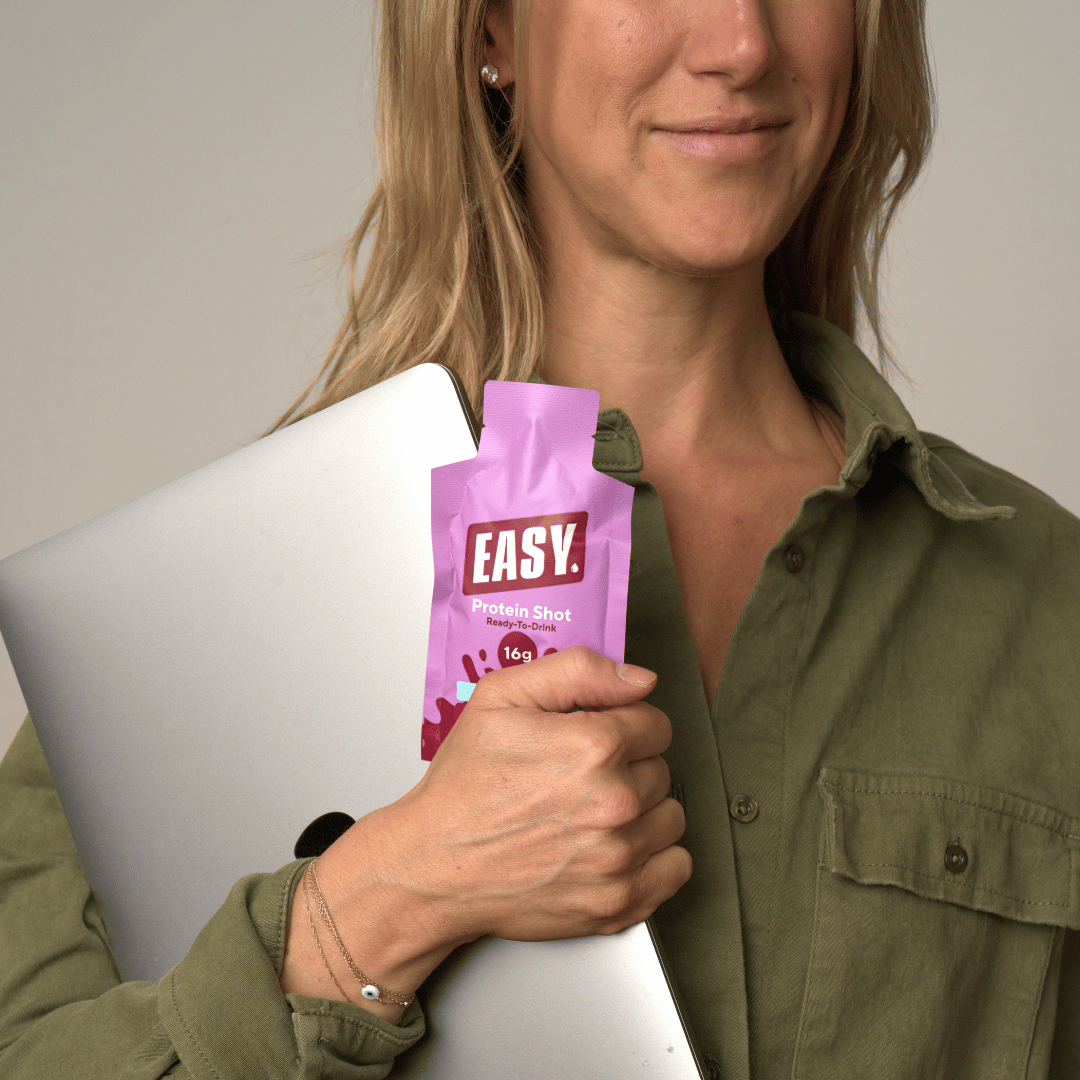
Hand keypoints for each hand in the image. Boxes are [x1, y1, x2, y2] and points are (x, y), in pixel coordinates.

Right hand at [279, 647, 690, 1018]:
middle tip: (580, 778)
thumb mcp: (502, 697)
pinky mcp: (617, 903)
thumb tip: (639, 679)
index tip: (596, 739)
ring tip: (594, 813)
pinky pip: (675, 868)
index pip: (656, 724)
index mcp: (593, 747)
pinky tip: (614, 846)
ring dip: (644, 812)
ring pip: (670, 817)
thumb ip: (578, 671)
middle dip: (629, 768)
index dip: (623, 726)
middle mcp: (614, 803)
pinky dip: (653, 858)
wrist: (434, 865)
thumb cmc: (463, 786)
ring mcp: (619, 858)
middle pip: (662, 770)